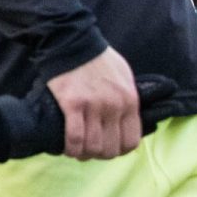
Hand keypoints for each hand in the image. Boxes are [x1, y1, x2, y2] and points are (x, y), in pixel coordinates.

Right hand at [0, 75, 180, 164]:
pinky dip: (70, 148)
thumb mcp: (124, 76)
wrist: (72, 42)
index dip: (118, 150)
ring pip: (92, 146)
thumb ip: (127, 98)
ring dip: (84, 154)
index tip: (107, 147)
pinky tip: (66, 148)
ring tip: (76, 151)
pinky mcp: (72, 104)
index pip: (130, 141)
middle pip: (110, 148)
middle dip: (99, 154)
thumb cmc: (97, 58)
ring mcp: (93, 107)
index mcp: (129, 100)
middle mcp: (114, 107)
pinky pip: (74, 137)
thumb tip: (127, 118)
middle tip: (89, 151)